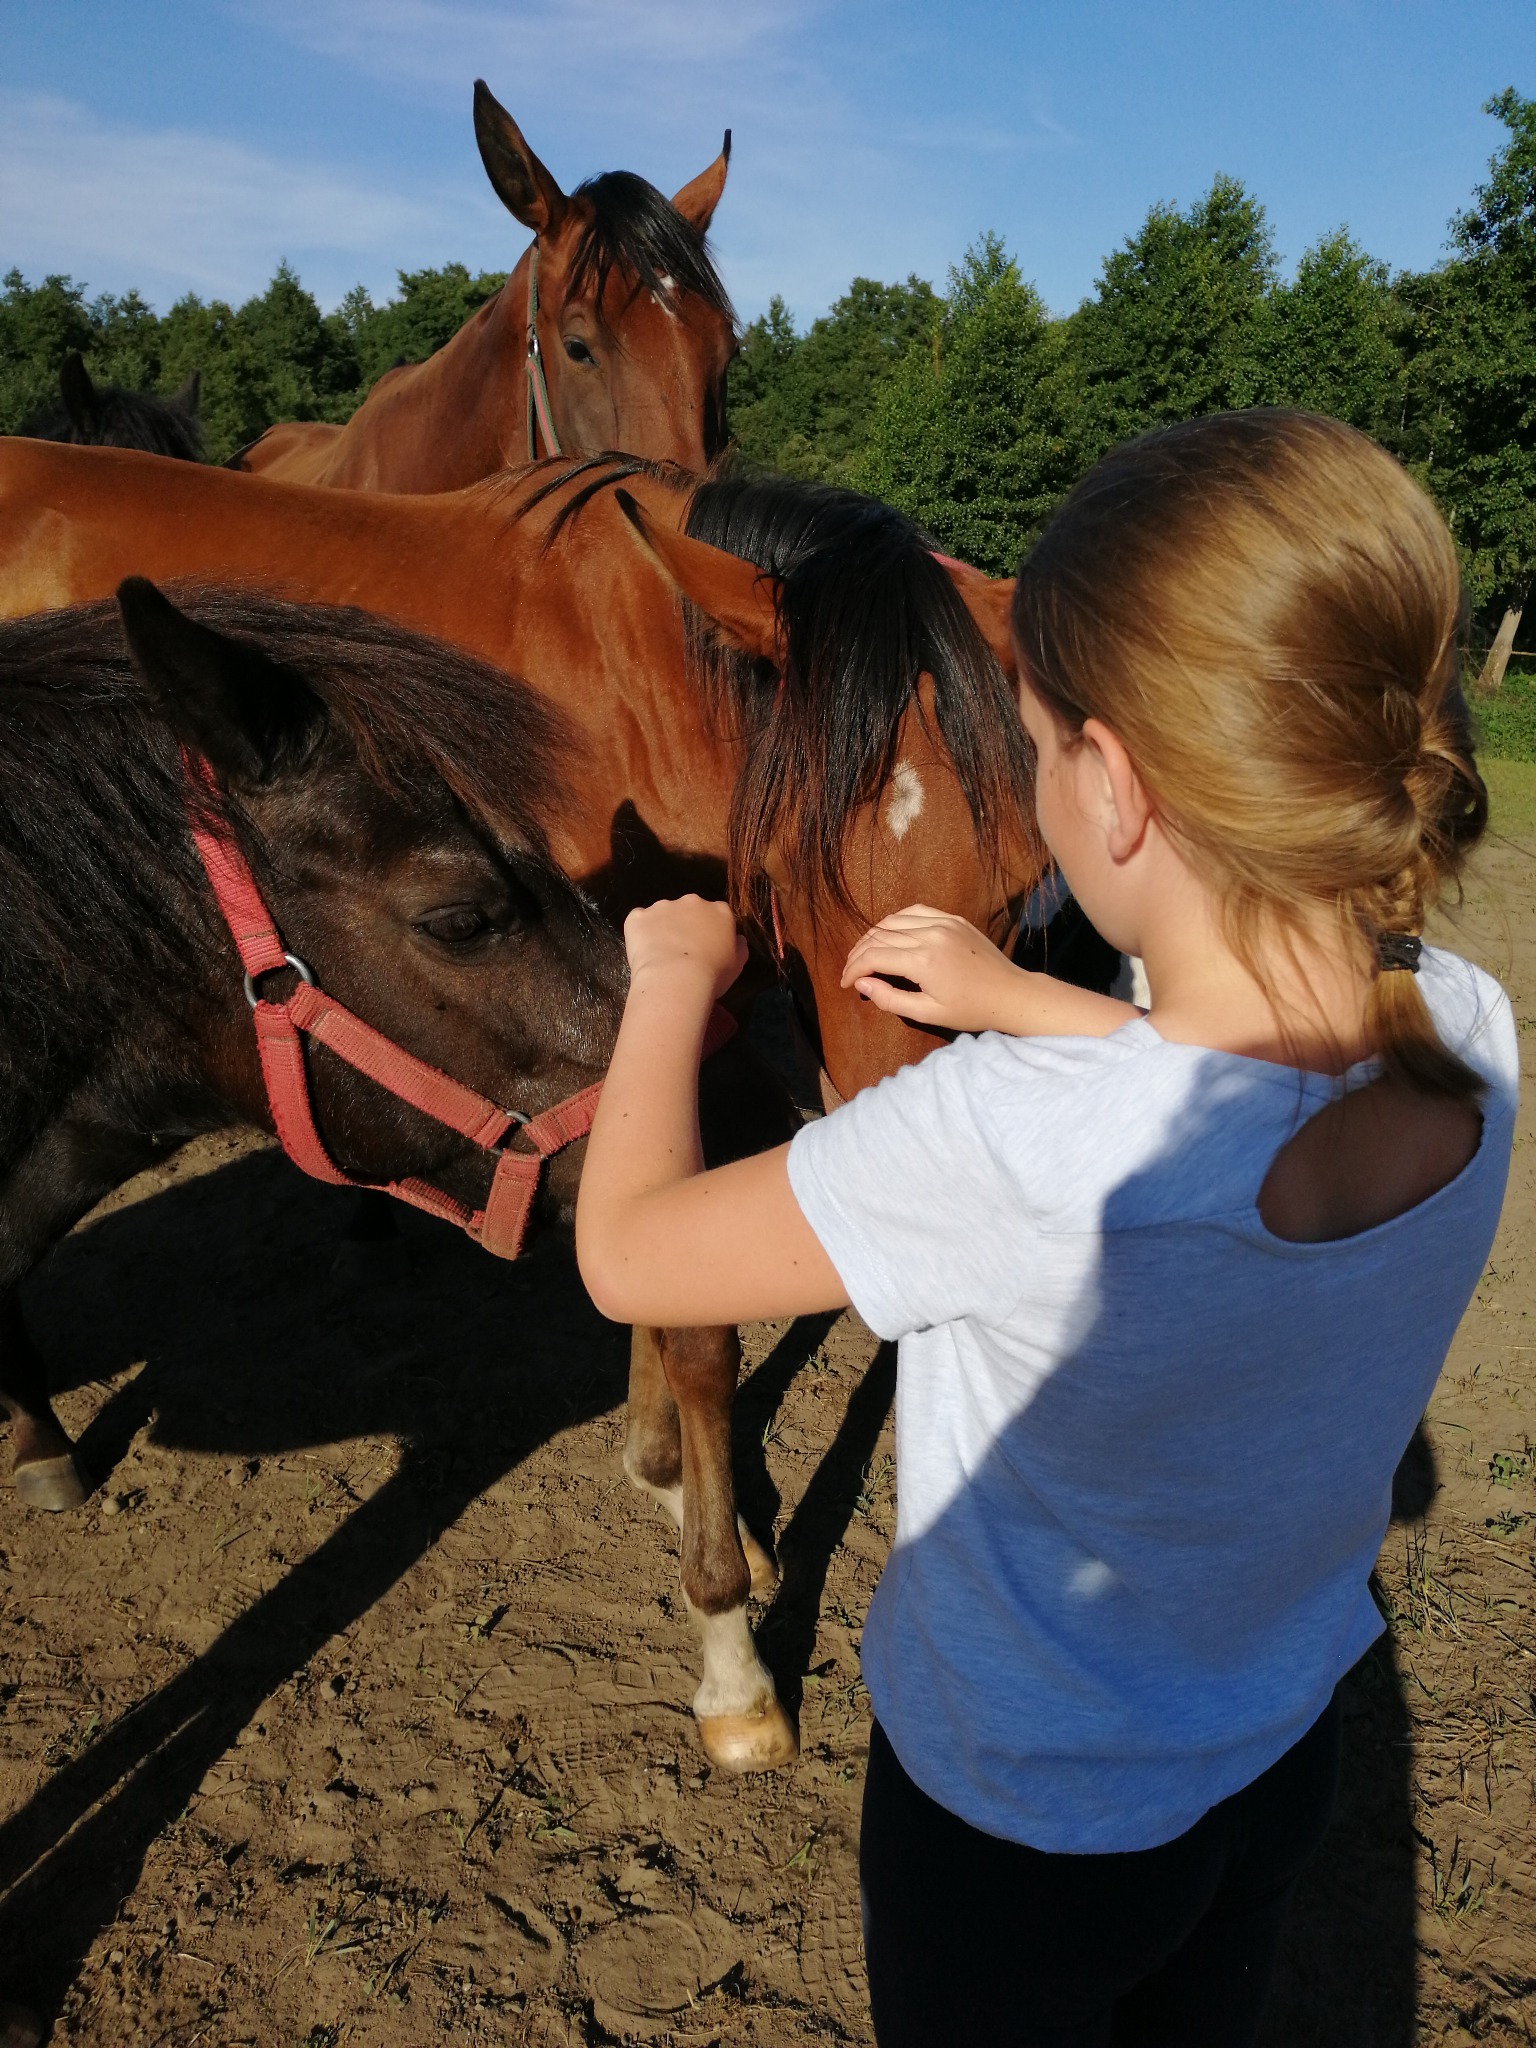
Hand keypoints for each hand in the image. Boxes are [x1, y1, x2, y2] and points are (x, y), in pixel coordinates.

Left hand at [624, 895, 747, 1004]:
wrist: (677, 979)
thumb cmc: (713, 975)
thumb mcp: (737, 964)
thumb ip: (739, 947)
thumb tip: (737, 939)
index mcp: (720, 911)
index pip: (718, 915)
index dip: (710, 931)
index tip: (706, 948)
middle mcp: (692, 902)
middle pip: (689, 910)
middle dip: (685, 925)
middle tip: (682, 952)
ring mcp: (663, 906)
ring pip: (662, 914)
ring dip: (662, 928)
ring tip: (661, 956)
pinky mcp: (638, 917)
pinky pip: (638, 920)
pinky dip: (640, 932)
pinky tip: (643, 952)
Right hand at [841, 904, 1028, 1032]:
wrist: (1010, 994)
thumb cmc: (970, 1010)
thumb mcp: (927, 1013)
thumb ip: (890, 998)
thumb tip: (861, 983)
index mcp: (923, 961)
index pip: (874, 956)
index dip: (854, 969)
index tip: (846, 983)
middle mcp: (930, 935)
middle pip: (879, 936)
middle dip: (859, 954)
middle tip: (851, 971)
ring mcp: (943, 922)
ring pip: (894, 920)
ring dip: (874, 935)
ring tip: (866, 953)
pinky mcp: (953, 919)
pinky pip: (916, 912)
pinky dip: (897, 920)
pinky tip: (890, 933)